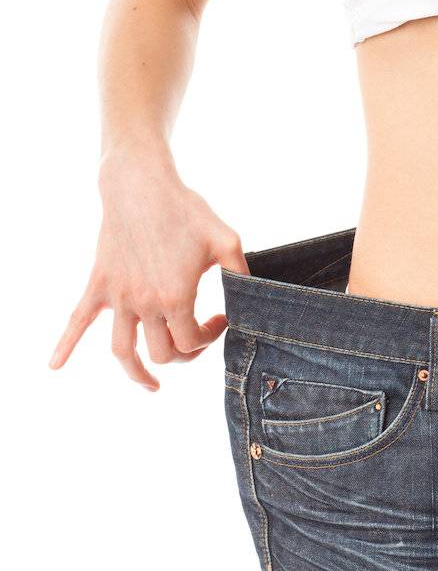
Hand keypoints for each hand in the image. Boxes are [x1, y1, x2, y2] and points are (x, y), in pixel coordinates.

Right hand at [48, 143, 249, 390]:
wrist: (141, 185)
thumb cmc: (186, 210)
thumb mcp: (225, 239)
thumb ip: (240, 272)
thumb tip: (250, 297)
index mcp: (176, 296)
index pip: (192, 341)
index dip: (211, 336)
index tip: (219, 317)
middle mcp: (144, 303)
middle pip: (162, 352)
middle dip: (183, 353)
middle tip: (194, 338)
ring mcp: (119, 297)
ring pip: (123, 351)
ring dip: (137, 372)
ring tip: (152, 384)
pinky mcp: (100, 285)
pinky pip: (78, 321)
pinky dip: (65, 345)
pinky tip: (54, 365)